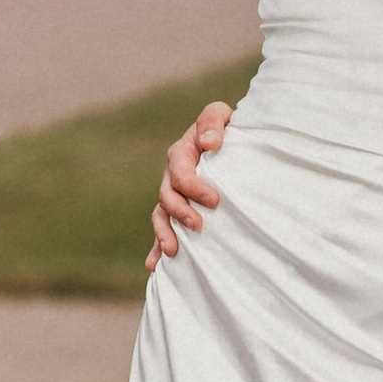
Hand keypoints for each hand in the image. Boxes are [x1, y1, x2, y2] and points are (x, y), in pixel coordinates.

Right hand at [147, 101, 233, 268]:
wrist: (229, 141)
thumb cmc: (227, 127)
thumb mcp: (221, 114)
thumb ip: (212, 121)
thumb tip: (210, 142)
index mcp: (181, 154)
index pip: (181, 172)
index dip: (194, 187)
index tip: (215, 200)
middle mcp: (172, 176)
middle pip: (167, 197)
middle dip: (180, 213)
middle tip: (198, 226)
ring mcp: (172, 195)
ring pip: (160, 216)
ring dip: (163, 234)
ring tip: (172, 252)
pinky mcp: (177, 210)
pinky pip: (163, 230)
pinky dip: (156, 247)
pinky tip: (153, 266)